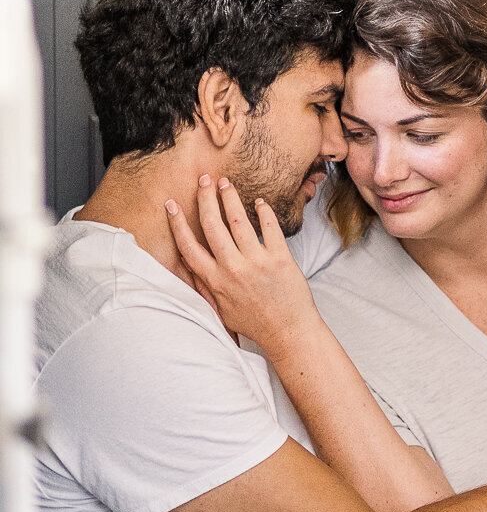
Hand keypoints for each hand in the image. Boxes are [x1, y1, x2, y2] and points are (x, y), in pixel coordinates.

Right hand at [166, 176, 319, 357]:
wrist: (288, 332)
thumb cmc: (254, 321)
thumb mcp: (220, 309)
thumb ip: (204, 286)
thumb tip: (186, 267)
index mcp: (215, 281)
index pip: (189, 246)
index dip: (178, 224)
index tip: (172, 204)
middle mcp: (232, 269)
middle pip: (212, 225)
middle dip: (205, 198)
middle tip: (204, 180)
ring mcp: (257, 262)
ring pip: (238, 221)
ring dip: (230, 198)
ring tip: (226, 183)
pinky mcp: (280, 258)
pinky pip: (270, 227)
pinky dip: (264, 211)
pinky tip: (259, 201)